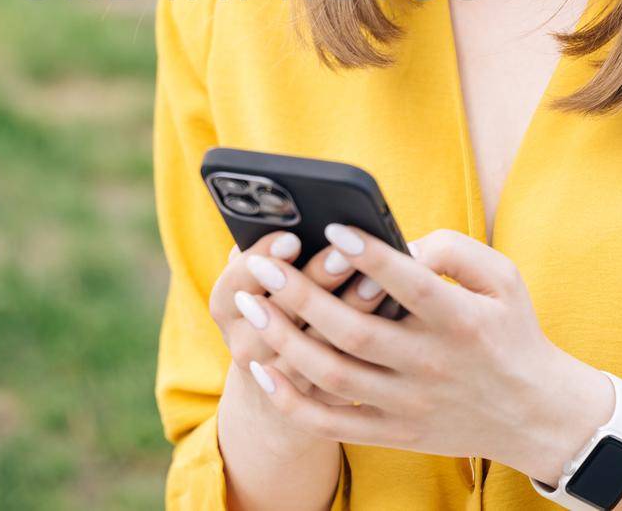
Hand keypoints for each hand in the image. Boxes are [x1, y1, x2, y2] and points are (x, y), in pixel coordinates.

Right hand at [208, 230, 398, 411]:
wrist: (280, 385)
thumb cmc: (276, 304)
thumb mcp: (260, 277)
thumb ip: (271, 250)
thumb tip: (297, 220)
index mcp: (227, 306)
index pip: (235, 282)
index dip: (262, 258)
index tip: (293, 238)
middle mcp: (245, 345)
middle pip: (280, 312)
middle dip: (316, 278)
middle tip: (345, 254)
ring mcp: (280, 378)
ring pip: (316, 346)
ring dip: (350, 310)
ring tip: (379, 281)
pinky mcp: (317, 400)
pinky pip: (344, 373)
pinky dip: (371, 343)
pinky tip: (394, 314)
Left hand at [233, 225, 614, 480]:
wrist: (535, 414)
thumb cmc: (511, 333)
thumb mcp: (503, 278)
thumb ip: (453, 249)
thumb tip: (396, 241)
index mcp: (461, 323)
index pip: (411, 286)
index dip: (370, 256)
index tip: (330, 228)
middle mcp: (432, 365)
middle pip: (355, 332)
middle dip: (299, 294)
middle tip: (259, 263)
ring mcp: (409, 403)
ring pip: (333, 375)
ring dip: (283, 339)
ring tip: (249, 303)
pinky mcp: (394, 432)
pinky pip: (331, 422)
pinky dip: (291, 399)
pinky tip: (262, 368)